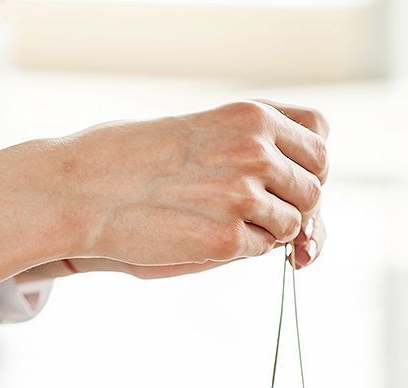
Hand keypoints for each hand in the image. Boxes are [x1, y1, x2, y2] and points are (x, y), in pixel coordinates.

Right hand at [62, 100, 327, 266]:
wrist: (89, 189)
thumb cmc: (137, 159)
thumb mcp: (202, 129)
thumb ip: (252, 145)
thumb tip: (302, 187)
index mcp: (253, 117)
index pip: (318, 142)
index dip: (308, 168)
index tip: (288, 183)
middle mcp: (256, 153)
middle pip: (312, 188)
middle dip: (294, 206)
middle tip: (260, 215)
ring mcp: (243, 198)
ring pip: (291, 224)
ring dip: (268, 230)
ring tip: (224, 222)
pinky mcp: (226, 239)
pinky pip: (262, 250)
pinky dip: (243, 249)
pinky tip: (208, 236)